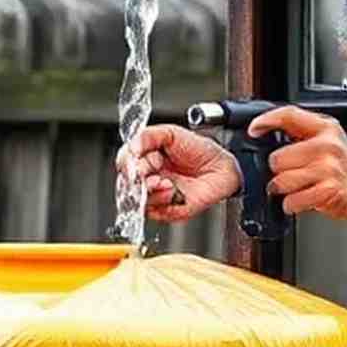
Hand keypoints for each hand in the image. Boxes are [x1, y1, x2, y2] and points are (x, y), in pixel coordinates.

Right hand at [122, 125, 240, 222]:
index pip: (124, 163)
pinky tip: (173, 190)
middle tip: (149, 171)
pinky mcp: (169, 210)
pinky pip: (156, 213)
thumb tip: (131, 148)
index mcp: (145, 160)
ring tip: (165, 181)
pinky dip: (162, 201)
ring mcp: (157, 195)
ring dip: (149, 190)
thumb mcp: (171, 133)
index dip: (128, 162)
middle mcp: (148, 178)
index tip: (136, 157)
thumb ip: (147, 136)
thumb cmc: (199, 150)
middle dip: (137, 178)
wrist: (222, 166)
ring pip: (138, 200)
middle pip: (126, 184)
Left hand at [254, 106, 346, 222]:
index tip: (254, 130)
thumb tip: (268, 134)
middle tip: (290, 174)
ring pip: (281, 181)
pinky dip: (292, 204)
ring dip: (283, 190)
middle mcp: (326, 145)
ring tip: (297, 188)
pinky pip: (292, 200)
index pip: (289, 115)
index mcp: (325, 128)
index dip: (266, 121)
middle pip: (277, 157)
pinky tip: (302, 199)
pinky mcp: (327, 191)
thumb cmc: (345, 166)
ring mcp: (327, 168)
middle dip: (278, 171)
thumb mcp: (329, 139)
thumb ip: (302, 133)